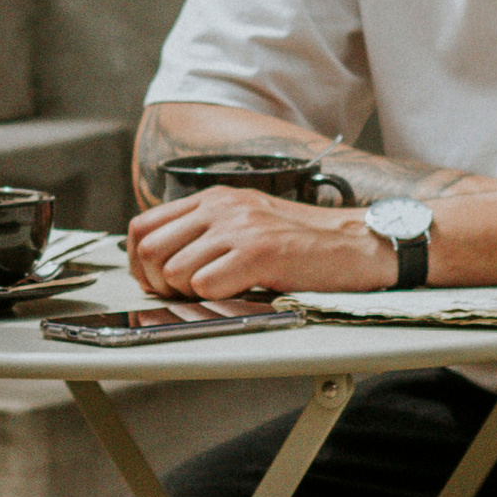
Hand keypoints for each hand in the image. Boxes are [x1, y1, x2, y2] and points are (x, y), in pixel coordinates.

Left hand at [126, 186, 419, 300]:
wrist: (358, 244)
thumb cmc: (305, 243)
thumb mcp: (247, 223)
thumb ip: (206, 233)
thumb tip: (161, 262)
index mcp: (213, 198)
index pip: (142, 227)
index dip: (138, 263)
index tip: (154, 282)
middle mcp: (221, 206)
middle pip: (149, 250)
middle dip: (156, 283)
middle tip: (183, 296)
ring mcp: (239, 227)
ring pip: (173, 271)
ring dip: (188, 294)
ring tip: (220, 292)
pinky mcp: (259, 251)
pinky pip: (205, 284)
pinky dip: (214, 298)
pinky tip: (239, 292)